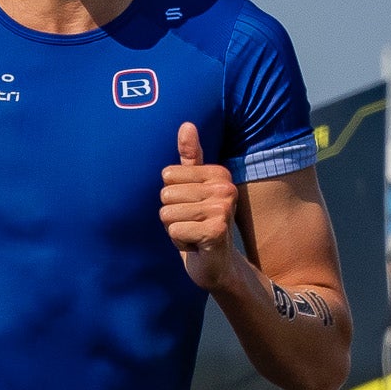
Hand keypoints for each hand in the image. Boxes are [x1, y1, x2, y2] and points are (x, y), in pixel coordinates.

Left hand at [160, 125, 240, 290]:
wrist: (217, 265)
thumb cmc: (201, 224)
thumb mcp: (193, 189)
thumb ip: (191, 157)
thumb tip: (186, 124)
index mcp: (219, 174)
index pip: (168, 175)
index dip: (173, 197)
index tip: (191, 208)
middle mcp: (224, 188)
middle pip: (166, 194)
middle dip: (172, 215)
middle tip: (193, 224)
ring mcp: (222, 209)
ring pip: (168, 214)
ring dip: (176, 229)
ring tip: (194, 233)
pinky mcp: (216, 230)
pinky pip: (175, 230)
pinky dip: (180, 242)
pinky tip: (197, 245)